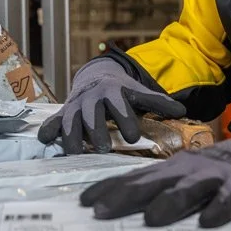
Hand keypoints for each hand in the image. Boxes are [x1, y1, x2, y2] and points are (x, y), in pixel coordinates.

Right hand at [37, 57, 185, 153]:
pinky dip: (48, 130)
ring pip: (70, 120)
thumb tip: (184, 110)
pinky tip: (46, 141)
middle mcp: (91, 98)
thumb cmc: (122, 91)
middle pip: (92, 115)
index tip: (133, 138)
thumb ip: (159, 102)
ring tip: (75, 153)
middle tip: (102, 149)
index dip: (125, 120)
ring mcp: (75, 106)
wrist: (97, 77)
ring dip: (72, 136)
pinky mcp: (63, 113)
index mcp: (112, 91)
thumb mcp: (139, 93)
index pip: (119, 106)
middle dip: (95, 131)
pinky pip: (53, 121)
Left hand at [80, 111, 230, 226]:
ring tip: (150, 220)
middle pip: (154, 182)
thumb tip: (134, 211)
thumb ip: (170, 190)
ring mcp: (221, 172)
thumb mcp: (195, 175)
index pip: (136, 177)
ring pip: (190, 188)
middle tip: (100, 212)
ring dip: (170, 203)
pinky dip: (221, 207)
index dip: (110, 188)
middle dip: (126, 196)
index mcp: (177, 167)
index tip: (82, 202)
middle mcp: (193, 167)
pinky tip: (210, 222)